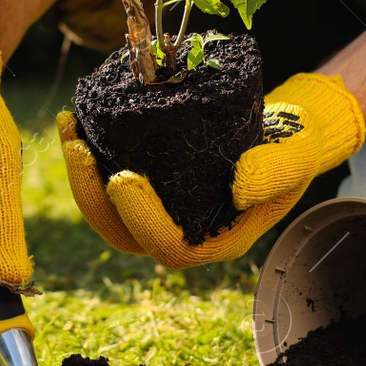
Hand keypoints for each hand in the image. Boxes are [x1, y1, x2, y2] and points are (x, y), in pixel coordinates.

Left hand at [59, 72, 365, 267]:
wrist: (286, 131)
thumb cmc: (294, 147)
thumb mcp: (296, 156)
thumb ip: (274, 172)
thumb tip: (238, 187)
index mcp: (215, 240)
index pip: (168, 246)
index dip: (139, 220)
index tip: (121, 176)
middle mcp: (181, 232)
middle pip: (122, 234)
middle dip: (91, 195)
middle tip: (77, 147)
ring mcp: (161, 209)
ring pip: (107, 210)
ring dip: (80, 174)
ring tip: (69, 127)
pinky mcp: (149, 182)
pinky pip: (108, 179)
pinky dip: (90, 152)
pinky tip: (77, 119)